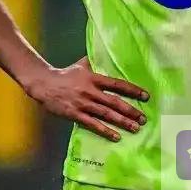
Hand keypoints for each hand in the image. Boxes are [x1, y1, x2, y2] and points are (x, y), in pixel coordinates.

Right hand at [24, 57, 148, 141]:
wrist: (44, 84)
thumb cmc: (65, 74)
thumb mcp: (82, 64)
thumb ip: (95, 61)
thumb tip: (108, 52)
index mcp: (94, 78)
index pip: (117, 84)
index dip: (132, 90)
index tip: (145, 96)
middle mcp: (91, 91)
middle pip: (114, 102)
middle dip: (131, 110)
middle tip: (144, 118)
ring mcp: (83, 104)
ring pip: (106, 114)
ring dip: (122, 122)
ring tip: (135, 128)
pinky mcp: (75, 115)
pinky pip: (93, 124)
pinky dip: (105, 131)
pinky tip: (116, 136)